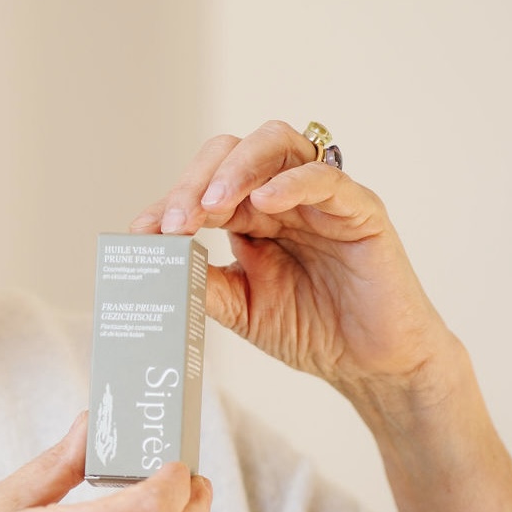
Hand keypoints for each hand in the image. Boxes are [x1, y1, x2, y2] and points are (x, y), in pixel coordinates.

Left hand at [131, 119, 457, 403]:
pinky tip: (264, 203)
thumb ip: (203, 282)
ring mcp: (319, 198)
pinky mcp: (360, 210)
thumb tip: (155, 262)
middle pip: (231, 152)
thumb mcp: (241, 307)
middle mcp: (281, 196)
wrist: (369, 367)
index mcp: (249, 214)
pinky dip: (292, 182)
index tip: (141, 231)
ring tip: (212, 206)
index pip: (202, 186)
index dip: (169, 202)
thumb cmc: (310, 330)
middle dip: (196, 181)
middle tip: (175, 221)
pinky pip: (325, 178)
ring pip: (275, 145)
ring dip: (236, 169)